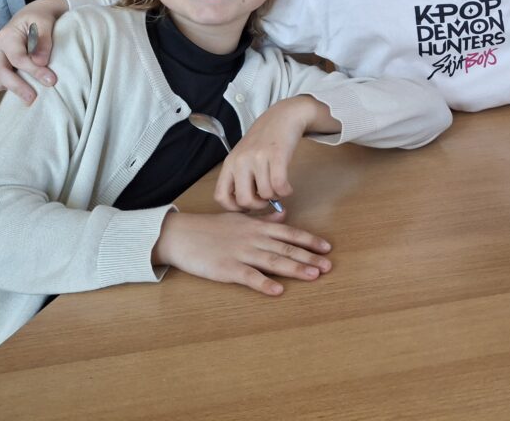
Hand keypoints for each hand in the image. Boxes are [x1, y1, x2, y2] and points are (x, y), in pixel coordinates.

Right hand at [0, 0, 67, 103]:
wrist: (32, 16)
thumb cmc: (39, 18)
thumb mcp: (44, 22)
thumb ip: (43, 40)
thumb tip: (40, 62)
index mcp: (6, 37)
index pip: (17, 58)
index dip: (34, 71)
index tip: (51, 80)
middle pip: (1, 72)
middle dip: (17, 87)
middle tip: (33, 99)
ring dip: (13, 90)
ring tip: (31, 99)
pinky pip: (0, 81)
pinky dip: (11, 89)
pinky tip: (27, 91)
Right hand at [153, 211, 331, 294]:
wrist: (181, 234)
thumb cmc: (211, 227)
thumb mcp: (240, 219)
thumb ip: (262, 220)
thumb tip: (283, 218)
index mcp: (257, 227)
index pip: (289, 233)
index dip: (309, 240)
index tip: (327, 248)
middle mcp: (253, 239)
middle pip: (286, 248)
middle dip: (309, 257)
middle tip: (328, 266)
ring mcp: (241, 253)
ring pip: (273, 261)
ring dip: (295, 269)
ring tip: (314, 276)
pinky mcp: (226, 268)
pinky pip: (249, 276)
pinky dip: (264, 283)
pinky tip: (278, 290)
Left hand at [214, 97, 336, 211]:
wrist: (283, 116)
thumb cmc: (264, 139)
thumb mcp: (244, 155)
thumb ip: (242, 177)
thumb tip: (247, 206)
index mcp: (230, 163)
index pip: (221, 196)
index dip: (234, 208)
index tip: (247, 205)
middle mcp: (241, 161)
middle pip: (244, 200)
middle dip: (259, 206)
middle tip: (267, 199)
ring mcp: (258, 157)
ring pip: (266, 194)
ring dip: (276, 196)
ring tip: (279, 188)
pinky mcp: (276, 155)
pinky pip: (280, 185)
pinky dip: (286, 191)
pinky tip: (288, 187)